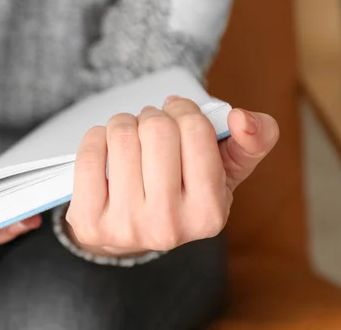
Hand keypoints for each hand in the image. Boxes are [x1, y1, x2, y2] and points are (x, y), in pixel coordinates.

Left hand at [65, 96, 278, 256]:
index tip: (177, 114)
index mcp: (210, 213)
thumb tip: (242, 118)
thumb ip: (252, 141)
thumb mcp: (225, 171)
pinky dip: (95, 137)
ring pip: (120, 135)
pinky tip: (104, 147)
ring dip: (123, 124)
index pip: (195, 128)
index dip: (183, 110)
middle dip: (152, 116)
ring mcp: (126, 227)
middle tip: (150, 127)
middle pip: (156, 128)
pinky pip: (88, 153)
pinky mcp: (89, 222)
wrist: (133, 230)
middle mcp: (169, 226)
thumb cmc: (181, 192)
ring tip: (129, 137)